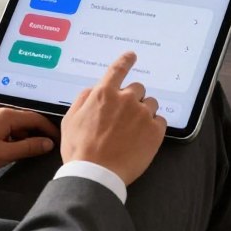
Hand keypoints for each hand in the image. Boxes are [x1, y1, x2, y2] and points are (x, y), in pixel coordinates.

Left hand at [0, 104, 58, 177]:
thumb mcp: (4, 154)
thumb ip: (28, 148)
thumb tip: (46, 143)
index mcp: (5, 115)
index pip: (35, 117)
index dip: (48, 129)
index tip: (56, 139)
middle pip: (24, 118)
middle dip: (35, 131)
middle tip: (43, 145)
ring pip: (12, 121)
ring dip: (21, 133)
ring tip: (25, 150)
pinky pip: (1, 123)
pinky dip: (9, 133)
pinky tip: (7, 146)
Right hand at [60, 51, 166, 185]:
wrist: (96, 175)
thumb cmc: (80, 150)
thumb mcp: (70, 120)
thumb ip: (83, 99)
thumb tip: (94, 89)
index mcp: (104, 94)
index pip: (118, 69)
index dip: (126, 60)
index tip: (132, 55)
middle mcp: (126, 99)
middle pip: (138, 88)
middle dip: (132, 99)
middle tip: (124, 117)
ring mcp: (142, 114)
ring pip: (151, 104)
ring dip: (144, 112)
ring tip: (133, 131)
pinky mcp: (155, 131)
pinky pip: (160, 121)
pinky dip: (153, 127)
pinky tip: (142, 139)